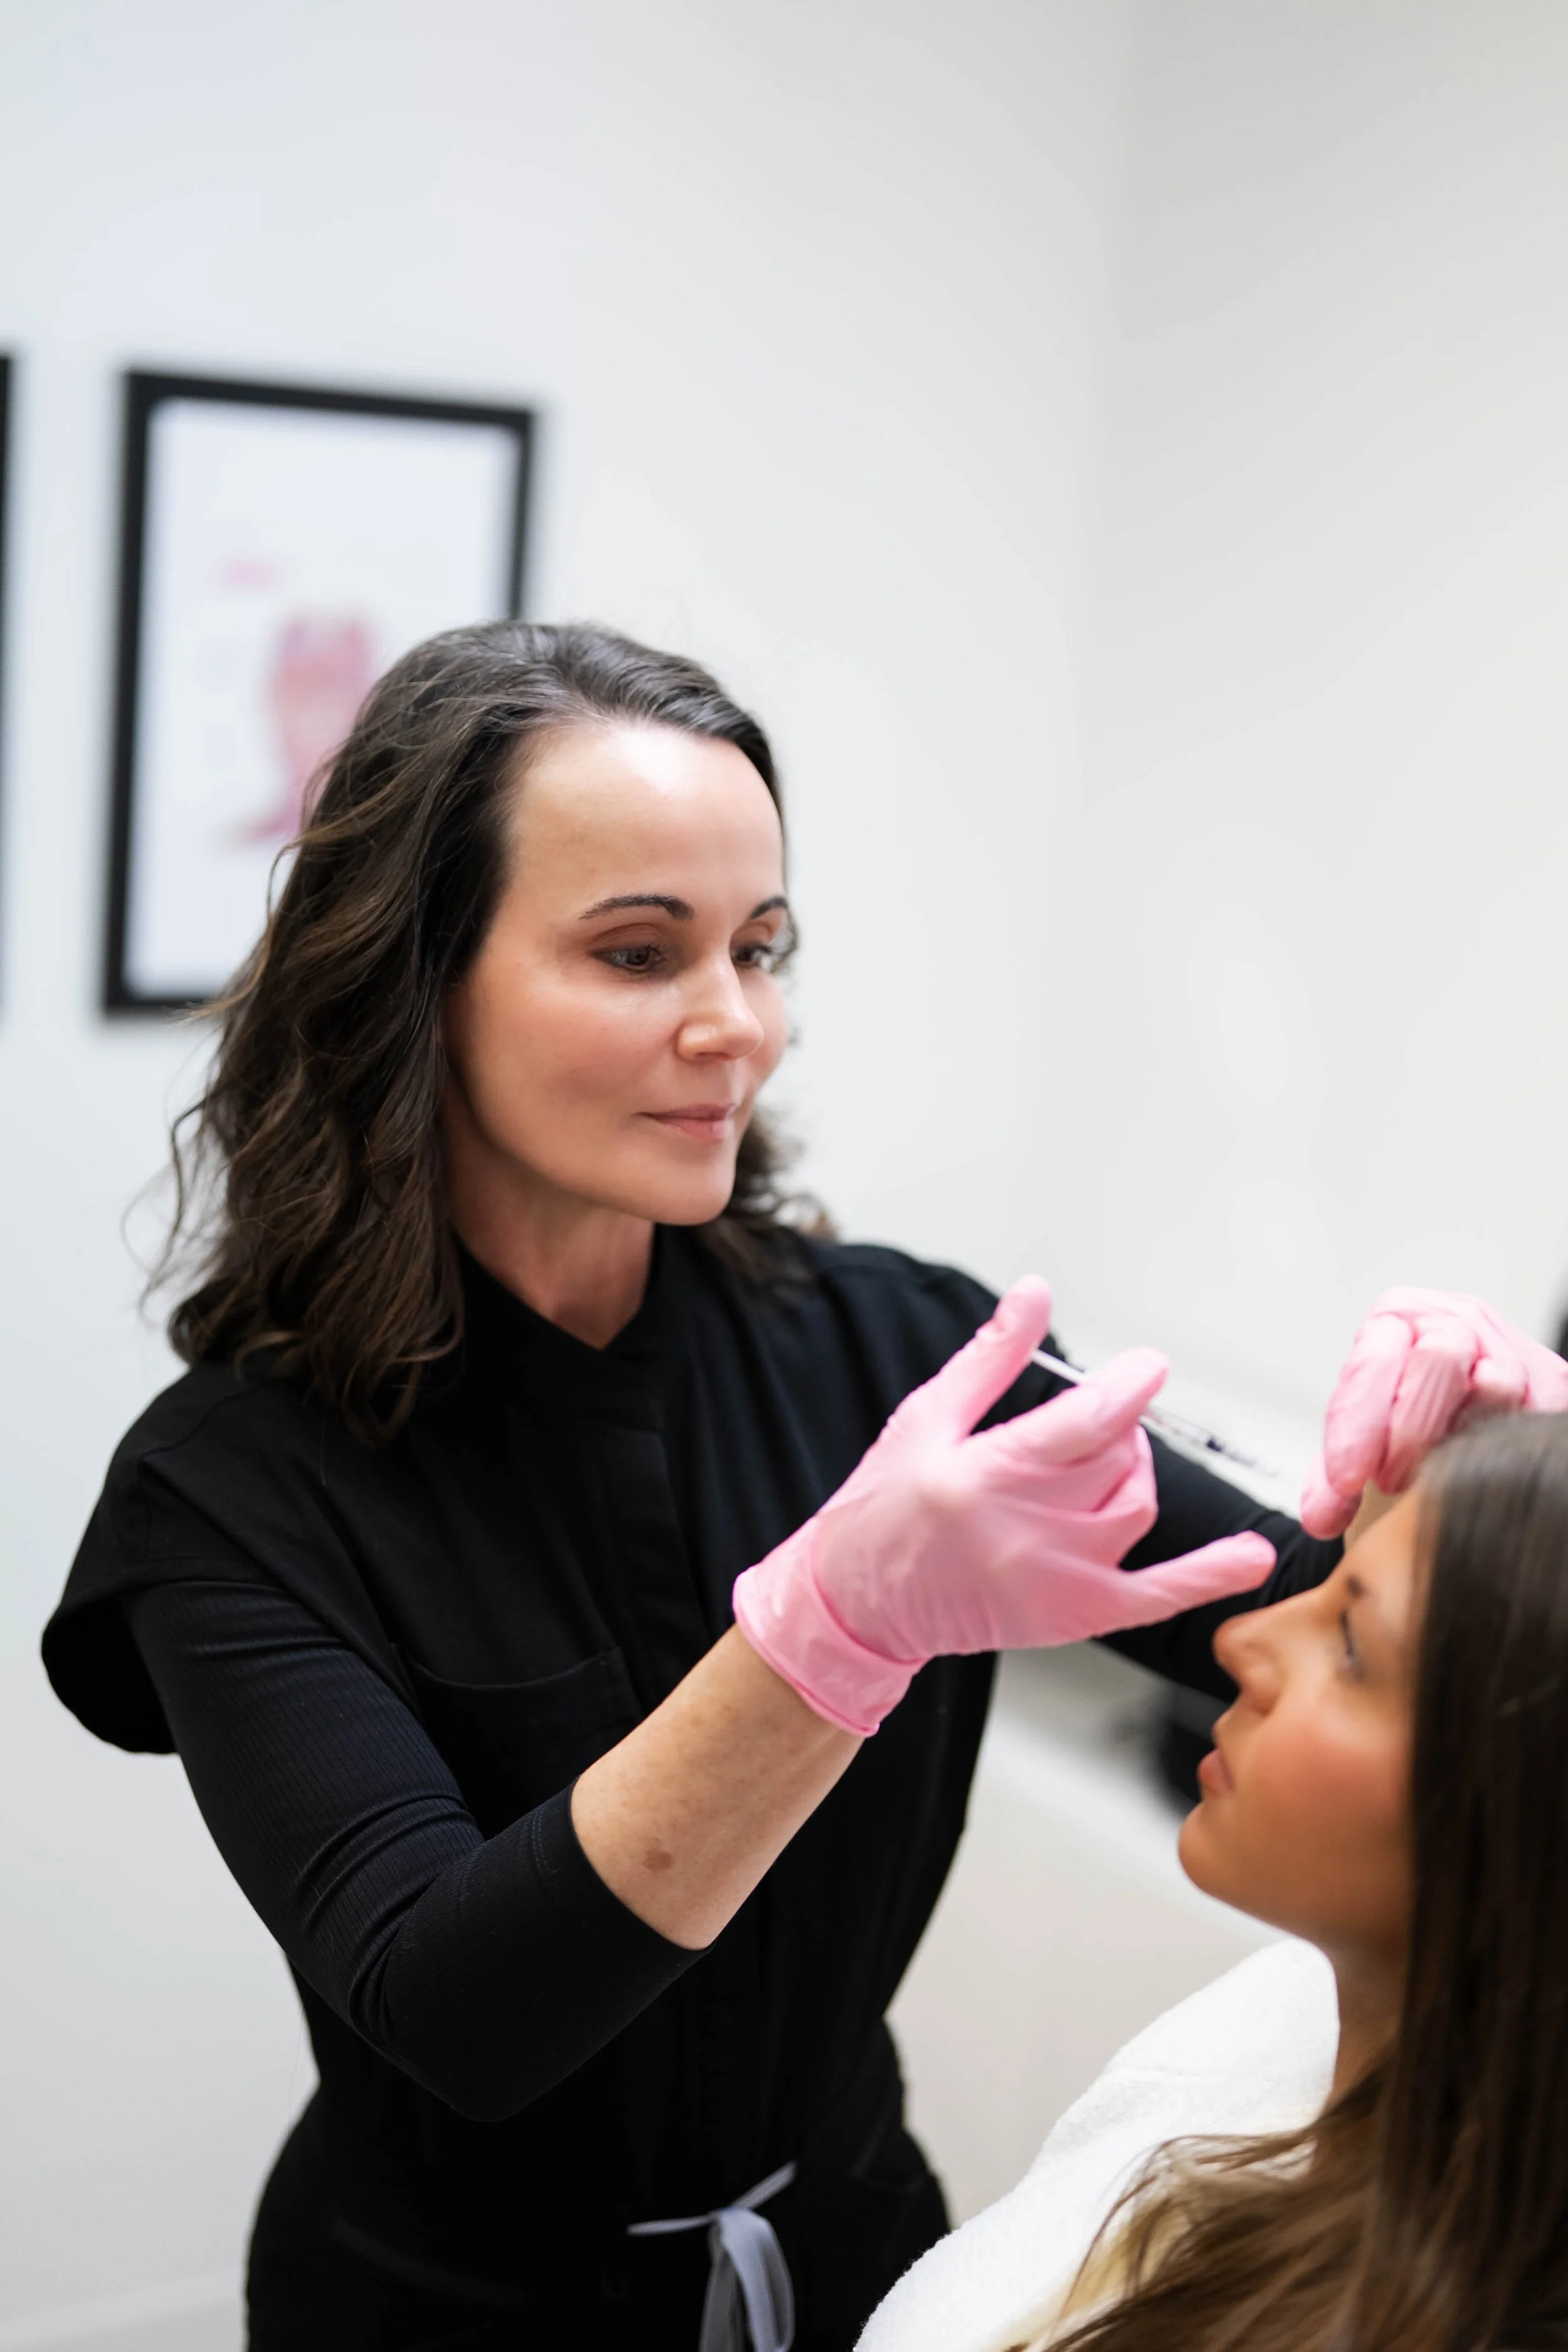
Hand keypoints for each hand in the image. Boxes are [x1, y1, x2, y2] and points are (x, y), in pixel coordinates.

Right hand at [732, 1278, 1276, 1734]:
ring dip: (1131, 1473)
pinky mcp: (1070, 1617)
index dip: (1128, 1388)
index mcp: (984, 1475)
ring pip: (1133, 1508)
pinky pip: (1155, 1596)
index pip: (1085, 1423)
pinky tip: (1252, 1557)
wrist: (858, 1603)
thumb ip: (989, 1358)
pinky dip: (1209, 1576)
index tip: (1147, 1367)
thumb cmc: (885, 1506)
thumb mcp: (925, 1418)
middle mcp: (1024, 1532)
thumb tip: (1035, 1293)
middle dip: (1112, 1428)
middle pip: (1113, 1460)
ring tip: (1102, 1463)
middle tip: (1087, 1423)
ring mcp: (1053, 1581)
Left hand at [1302, 1287, 1567, 1537]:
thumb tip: (1320, 1518)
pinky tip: (1476, 1473)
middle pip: (1438, 1358)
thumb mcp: (1359, 1444)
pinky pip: (1536, 1408)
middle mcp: (1454, 1318)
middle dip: (1409, 1430)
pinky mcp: (1550, 1377)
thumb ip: (1333, 1482)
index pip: (1373, 1360)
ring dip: (1460, 1439)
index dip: (1357, 1424)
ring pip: (1497, 1382)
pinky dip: (1505, 1445)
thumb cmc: (1399, 1421)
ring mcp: (1507, 1344)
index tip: (1345, 1480)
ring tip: (1430, 1481)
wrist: (1457, 1407)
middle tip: (1389, 1483)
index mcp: (1395, 1320)